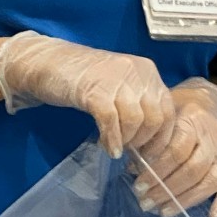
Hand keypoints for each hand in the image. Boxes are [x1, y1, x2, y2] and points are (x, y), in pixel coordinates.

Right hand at [0, 31, 176, 157]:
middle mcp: (137, 72)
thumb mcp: (121, 87)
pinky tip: (107, 147)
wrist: (47, 62)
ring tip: (116, 148)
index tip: (150, 154)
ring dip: (127, 142)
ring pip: (136, 120)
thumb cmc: (84, 78)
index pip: (169, 110)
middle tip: (131, 153)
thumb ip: (138, 105)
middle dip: (145, 143)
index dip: (162, 138)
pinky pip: (111, 120)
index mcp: (147, 72)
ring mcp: (116, 79)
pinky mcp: (94, 89)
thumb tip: (151, 141)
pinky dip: (111, 139)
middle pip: (156, 118)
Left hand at [131, 77, 216, 216]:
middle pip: (192, 169)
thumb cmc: (183, 107)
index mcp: (193, 122)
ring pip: (210, 181)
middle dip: (167, 189)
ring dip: (186, 200)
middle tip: (145, 202)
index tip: (138, 185)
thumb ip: (150, 135)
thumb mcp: (164, 110)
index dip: (156, 171)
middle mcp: (212, 140)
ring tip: (163, 211)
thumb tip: (132, 165)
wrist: (216, 101)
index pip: (176, 151)